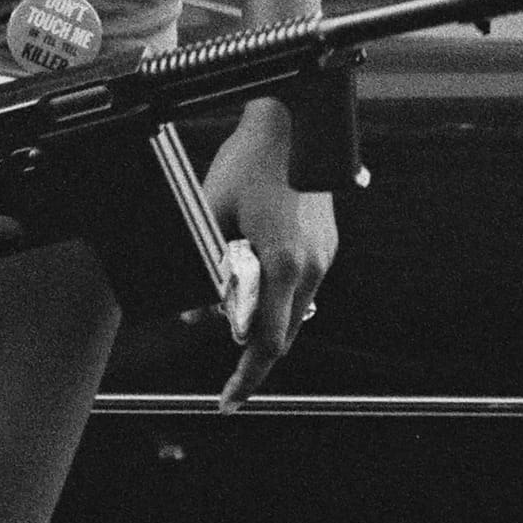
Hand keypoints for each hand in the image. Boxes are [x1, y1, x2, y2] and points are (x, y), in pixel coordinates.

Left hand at [202, 102, 337, 409]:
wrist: (293, 122)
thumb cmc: (249, 162)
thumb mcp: (211, 213)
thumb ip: (204, 266)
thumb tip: (196, 314)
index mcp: (285, 264)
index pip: (268, 342)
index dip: (246, 377)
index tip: (228, 400)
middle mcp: (313, 266)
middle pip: (285, 333)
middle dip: (253, 350)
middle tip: (226, 367)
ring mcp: (325, 255)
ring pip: (296, 310)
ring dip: (266, 319)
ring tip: (231, 308)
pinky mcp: (326, 243)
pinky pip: (303, 285)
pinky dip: (278, 294)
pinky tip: (252, 276)